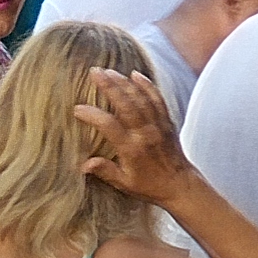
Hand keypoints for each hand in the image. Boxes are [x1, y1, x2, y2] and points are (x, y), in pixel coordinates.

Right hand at [73, 65, 190, 202]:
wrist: (180, 185)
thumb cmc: (150, 186)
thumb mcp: (124, 184)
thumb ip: (105, 171)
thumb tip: (84, 165)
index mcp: (132, 149)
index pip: (109, 126)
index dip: (93, 116)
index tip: (77, 109)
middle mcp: (145, 134)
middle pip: (126, 104)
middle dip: (110, 86)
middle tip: (95, 72)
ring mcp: (157, 125)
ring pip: (141, 98)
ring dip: (125, 82)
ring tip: (109, 71)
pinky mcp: (166, 121)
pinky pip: (157, 99)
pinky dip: (147, 85)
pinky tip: (136, 75)